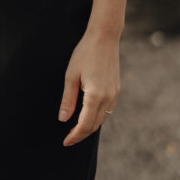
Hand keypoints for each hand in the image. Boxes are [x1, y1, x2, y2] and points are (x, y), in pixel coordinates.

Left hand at [58, 30, 119, 146]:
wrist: (104, 38)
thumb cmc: (85, 53)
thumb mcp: (71, 76)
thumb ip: (68, 100)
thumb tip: (63, 119)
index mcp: (95, 95)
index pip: (84, 124)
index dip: (74, 136)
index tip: (65, 141)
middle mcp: (108, 98)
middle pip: (94, 125)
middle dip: (81, 135)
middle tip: (68, 139)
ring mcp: (114, 94)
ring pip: (102, 119)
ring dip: (89, 127)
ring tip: (76, 130)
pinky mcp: (116, 90)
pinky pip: (107, 111)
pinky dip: (97, 118)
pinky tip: (88, 116)